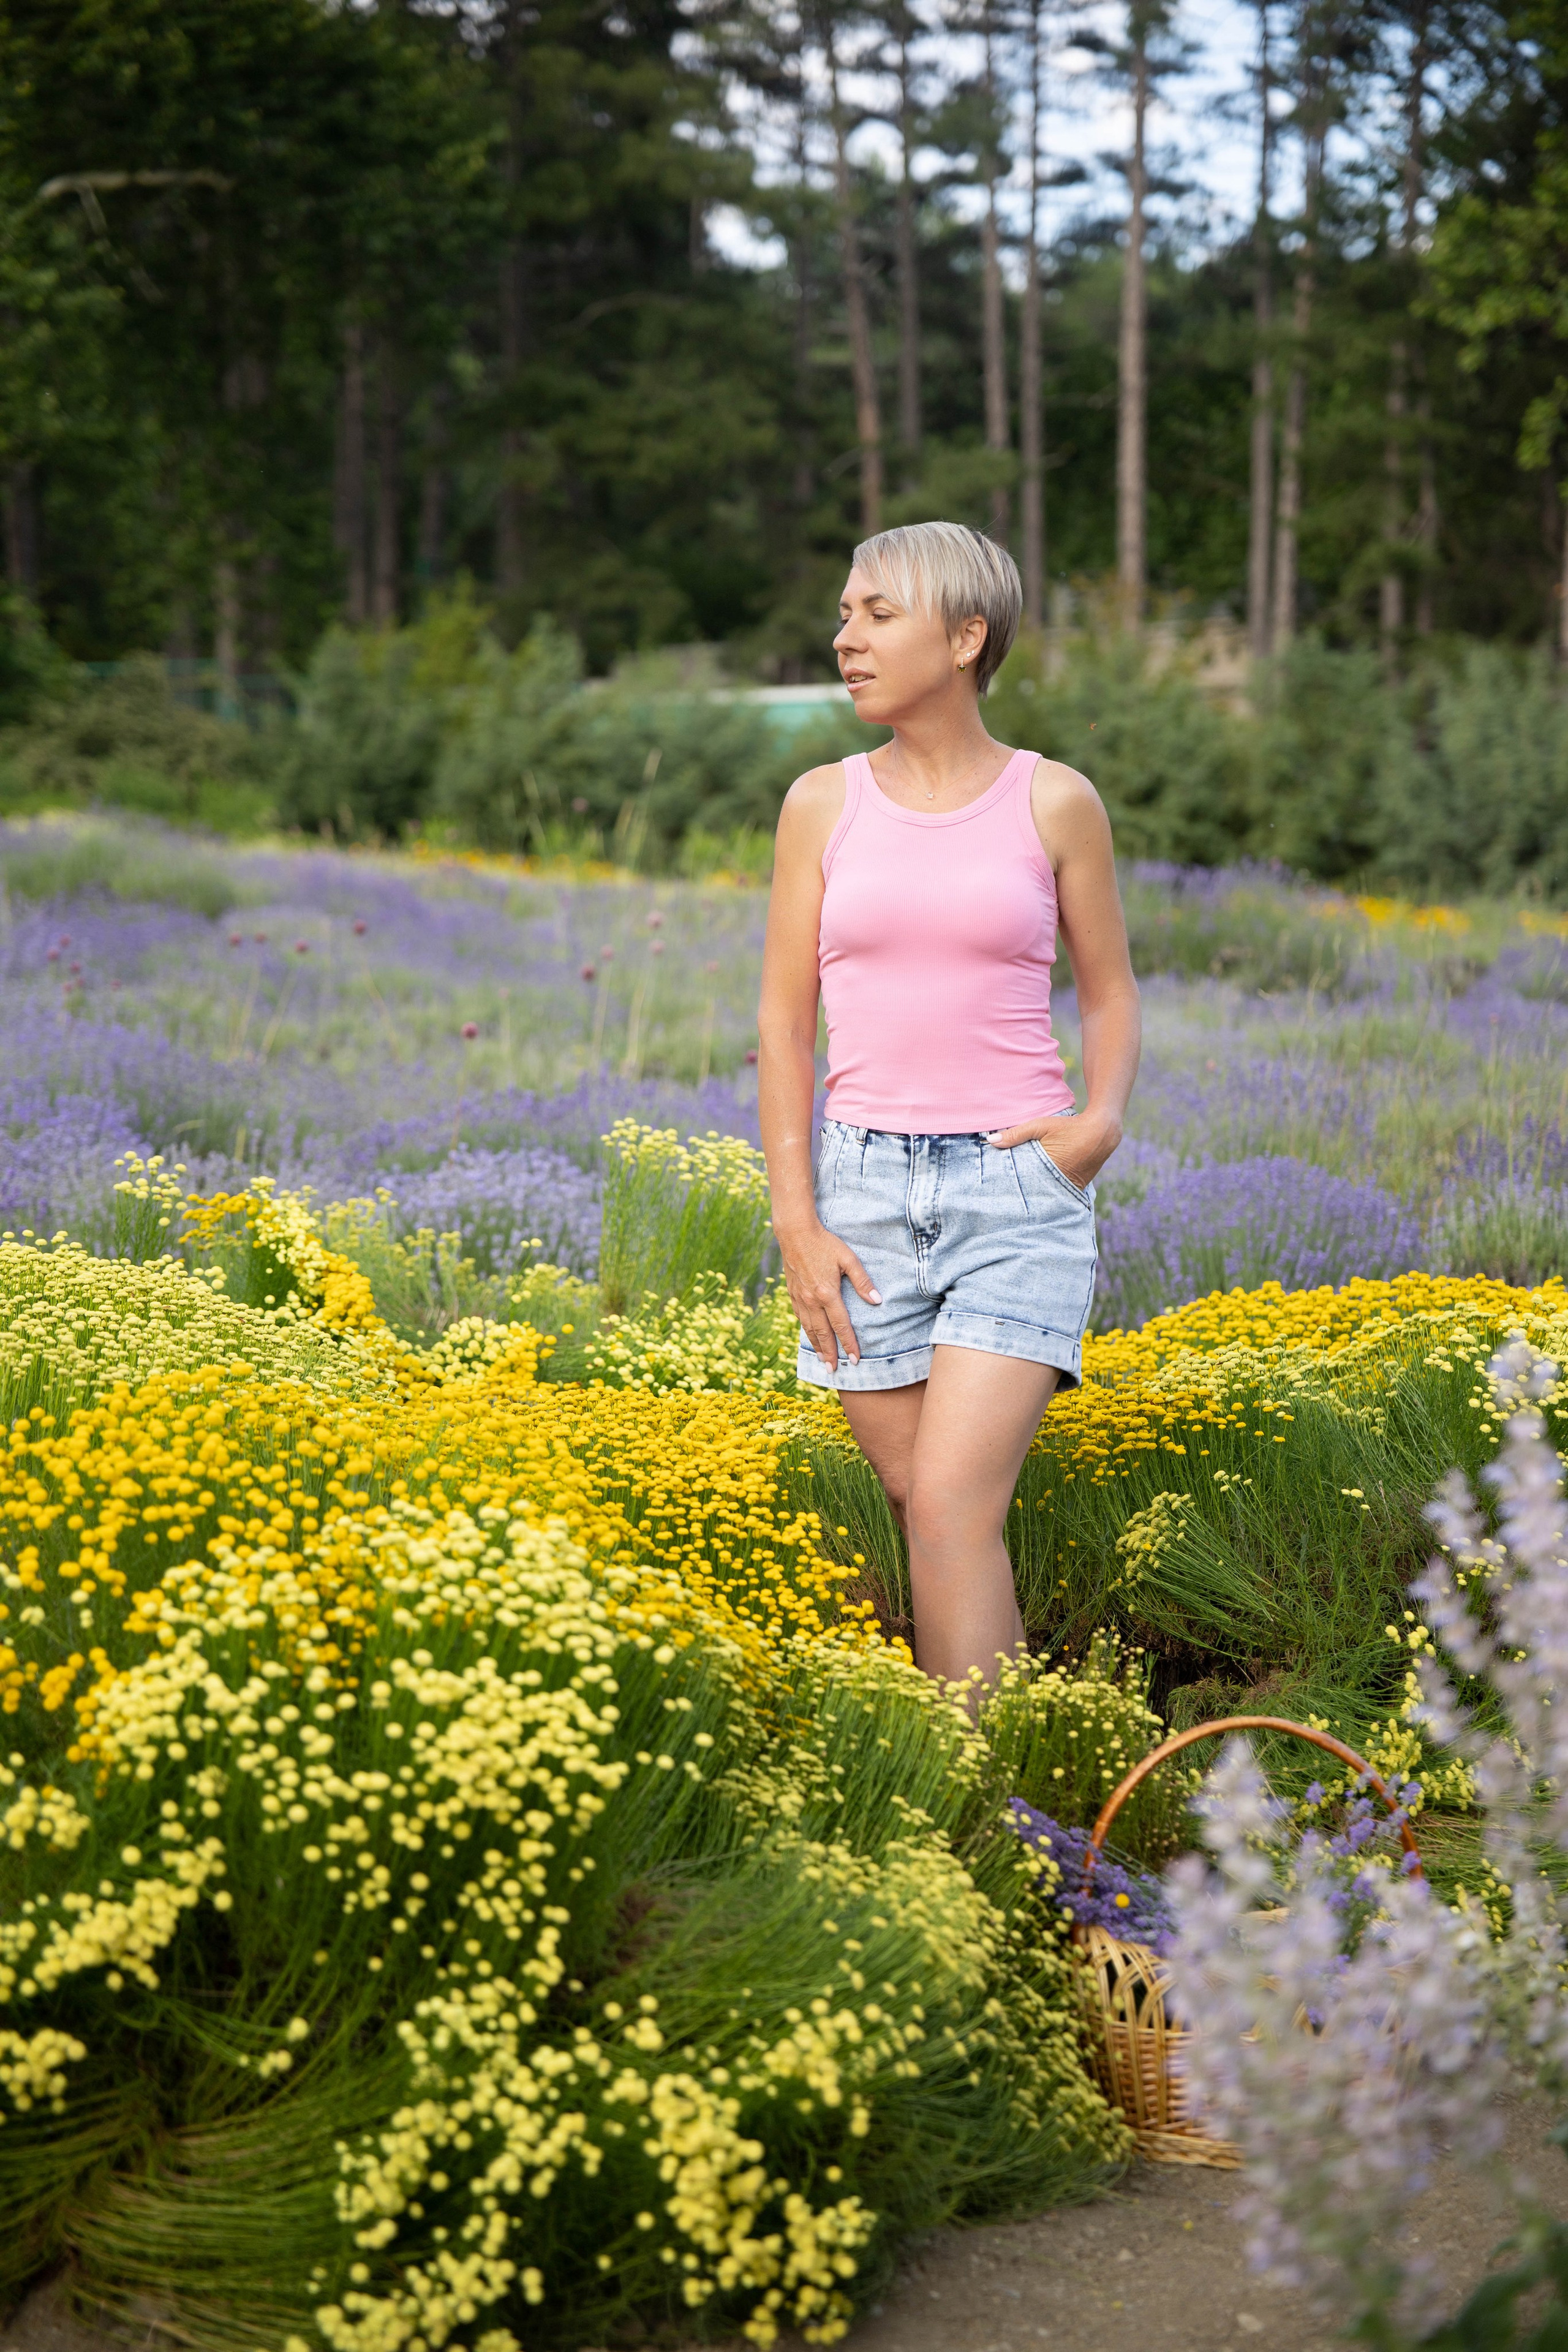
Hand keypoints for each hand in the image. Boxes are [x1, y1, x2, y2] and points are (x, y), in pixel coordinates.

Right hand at [776, 1219, 880, 1371]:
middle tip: (834, 1371)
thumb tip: (877, 1301)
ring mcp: (800, 1298)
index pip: (841, 1325)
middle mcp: (812, 1300)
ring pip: (809, 1329)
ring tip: (823, 1361)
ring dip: (817, 1347)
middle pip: (823, 1333)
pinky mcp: (792, 1293)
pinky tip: (810, 1337)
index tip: (855, 1359)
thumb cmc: (825, 1243)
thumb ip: (862, 1282)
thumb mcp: (848, 1259)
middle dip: (830, 1353)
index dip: (849, 1343)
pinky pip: (800, 1318)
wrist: (795, 1232)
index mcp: (827, 1293)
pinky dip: (806, 1331)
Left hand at [985, 1111, 1120, 1189]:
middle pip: (1033, 1192)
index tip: (998, 1189)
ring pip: (1045, 1192)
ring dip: (1035, 1190)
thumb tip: (990, 1141)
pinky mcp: (1077, 1187)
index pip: (1022, 1185)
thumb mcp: (1041, 1126)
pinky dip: (1049, 1188)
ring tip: (1020, 1192)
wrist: (1102, 1132)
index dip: (1010, 1186)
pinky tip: (1039, 1186)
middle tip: (1004, 1196)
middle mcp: (1058, 1184)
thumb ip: (1015, 1134)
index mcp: (1047, 1171)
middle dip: (1021, 1192)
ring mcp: (1069, 1187)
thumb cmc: (1070, 1128)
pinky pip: (1058, 1191)